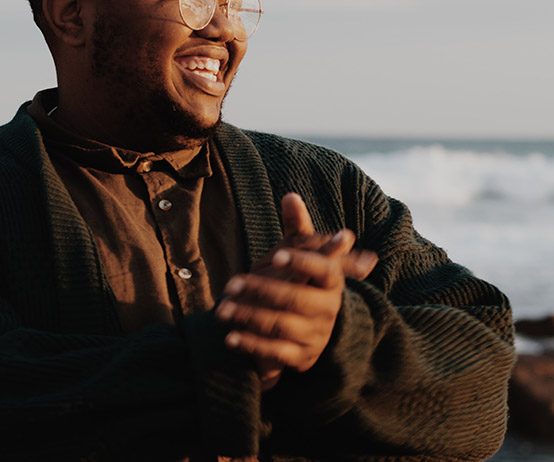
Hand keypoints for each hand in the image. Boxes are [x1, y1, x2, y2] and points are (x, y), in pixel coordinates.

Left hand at [217, 193, 376, 387]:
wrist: (315, 329)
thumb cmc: (304, 282)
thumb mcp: (303, 254)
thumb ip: (297, 227)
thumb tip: (290, 195)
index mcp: (332, 282)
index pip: (324, 271)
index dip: (302, 263)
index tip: (277, 255)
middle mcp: (328, 309)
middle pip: (296, 300)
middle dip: (261, 291)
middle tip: (230, 284)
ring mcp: (315, 335)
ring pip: (281, 326)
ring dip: (249, 317)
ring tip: (221, 309)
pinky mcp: (301, 358)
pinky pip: (276, 353)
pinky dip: (252, 345)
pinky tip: (230, 337)